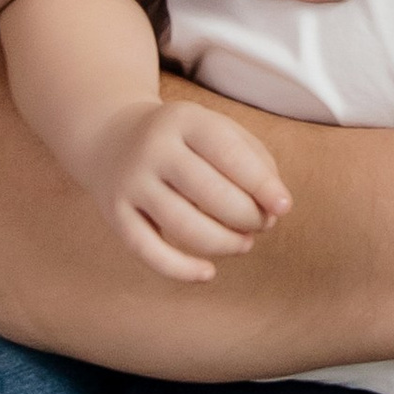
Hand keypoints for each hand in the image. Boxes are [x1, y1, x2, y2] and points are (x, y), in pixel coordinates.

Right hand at [87, 91, 293, 283]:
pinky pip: (147, 250)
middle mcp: (153, 149)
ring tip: (245, 243)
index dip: (261, 183)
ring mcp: (131, 182)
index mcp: (184, 120)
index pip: (228, 153)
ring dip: (223, 243)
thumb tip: (276, 206)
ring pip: (183, 226)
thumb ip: (255, 159)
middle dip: (246, 216)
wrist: (110, 136)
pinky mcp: (115, 214)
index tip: (284, 207)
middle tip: (262, 225)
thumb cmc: (183, 140)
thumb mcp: (216, 129)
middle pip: (208, 192)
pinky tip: (208, 274)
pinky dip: (180, 269)